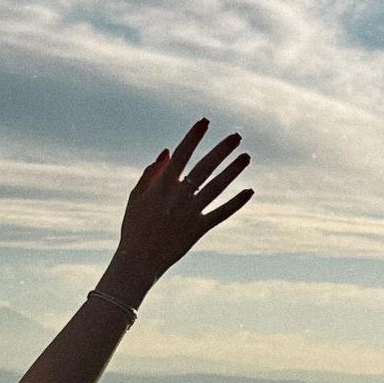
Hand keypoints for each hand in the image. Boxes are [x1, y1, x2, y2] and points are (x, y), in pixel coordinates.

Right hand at [99, 118, 253, 305]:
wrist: (138, 261)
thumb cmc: (134, 227)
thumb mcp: (136, 198)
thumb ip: (151, 174)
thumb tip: (169, 152)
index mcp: (162, 186)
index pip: (182, 155)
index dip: (194, 137)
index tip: (205, 122)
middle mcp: (179, 197)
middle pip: (205, 167)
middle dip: (222, 150)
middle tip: (237, 136)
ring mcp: (190, 213)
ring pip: (217, 187)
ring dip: (233, 171)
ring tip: (246, 156)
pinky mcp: (199, 229)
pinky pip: (221, 213)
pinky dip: (235, 203)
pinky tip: (249, 191)